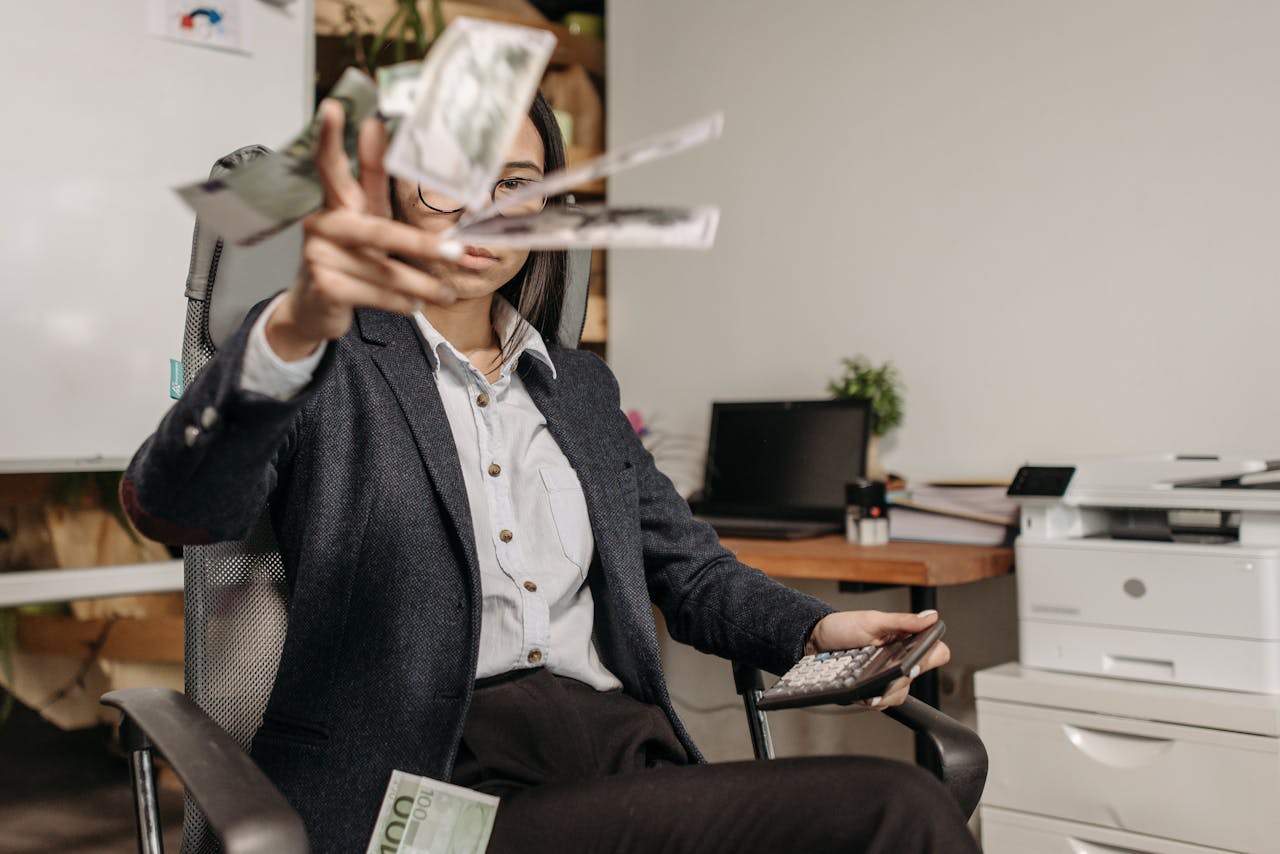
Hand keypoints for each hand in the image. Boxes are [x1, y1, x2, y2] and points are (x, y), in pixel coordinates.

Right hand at [267, 100, 462, 359]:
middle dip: (423, 244)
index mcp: (336, 204)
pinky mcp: (325, 287)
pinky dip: (402, 302)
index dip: (331, 138)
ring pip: (386, 270)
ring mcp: (319, 256)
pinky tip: (415, 304)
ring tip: (447, 293)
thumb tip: (398, 148)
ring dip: (423, 284)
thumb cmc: (349, 261)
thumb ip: (380, 190)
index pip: (332, 166)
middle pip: (380, 230)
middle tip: (457, 251)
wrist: (313, 309)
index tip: (334, 107)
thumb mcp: (367, 224)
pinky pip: (377, 294)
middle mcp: (323, 224)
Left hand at [805, 609, 949, 710]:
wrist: (814, 642)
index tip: (917, 658)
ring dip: (885, 692)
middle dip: (901, 677)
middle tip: (890, 672)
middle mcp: (899, 663)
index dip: (932, 656)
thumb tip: (930, 617)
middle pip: (916, 679)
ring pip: (898, 695)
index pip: (935, 653)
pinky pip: (881, 703)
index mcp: (905, 643)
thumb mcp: (872, 621)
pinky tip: (863, 694)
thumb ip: (901, 621)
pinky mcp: (870, 692)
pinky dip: (872, 700)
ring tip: (870, 688)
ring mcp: (885, 679)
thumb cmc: (843, 628)